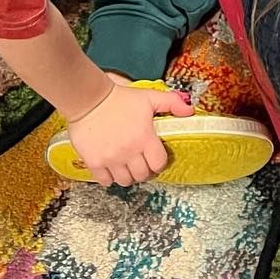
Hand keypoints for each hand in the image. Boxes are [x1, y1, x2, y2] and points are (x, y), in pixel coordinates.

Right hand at [68, 75, 192, 186]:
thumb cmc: (121, 99)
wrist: (89, 100)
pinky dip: (110, 178)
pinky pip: (105, 182)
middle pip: (142, 176)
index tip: (155, 158)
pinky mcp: (94, 163)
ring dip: (128, 176)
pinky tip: (112, 167)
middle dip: (144, 171)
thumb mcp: (150, 97)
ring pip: (125, 181)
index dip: (159, 163)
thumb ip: (172, 103)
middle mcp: (129, 152)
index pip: (159, 164)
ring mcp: (111, 159)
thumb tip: (190, 111)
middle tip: (141, 162)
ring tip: (127, 165)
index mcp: (144, 138)